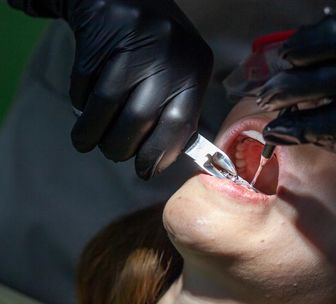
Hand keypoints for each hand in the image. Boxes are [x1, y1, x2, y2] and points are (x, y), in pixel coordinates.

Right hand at [65, 0, 211, 178]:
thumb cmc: (158, 46)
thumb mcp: (181, 72)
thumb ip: (177, 110)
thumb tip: (159, 160)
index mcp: (195, 70)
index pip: (179, 125)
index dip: (158, 155)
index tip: (146, 171)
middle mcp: (169, 58)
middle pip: (139, 120)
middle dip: (121, 147)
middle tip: (115, 153)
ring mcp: (133, 47)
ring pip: (107, 106)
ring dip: (94, 133)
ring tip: (89, 141)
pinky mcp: (100, 42)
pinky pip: (85, 87)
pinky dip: (82, 107)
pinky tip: (85, 109)